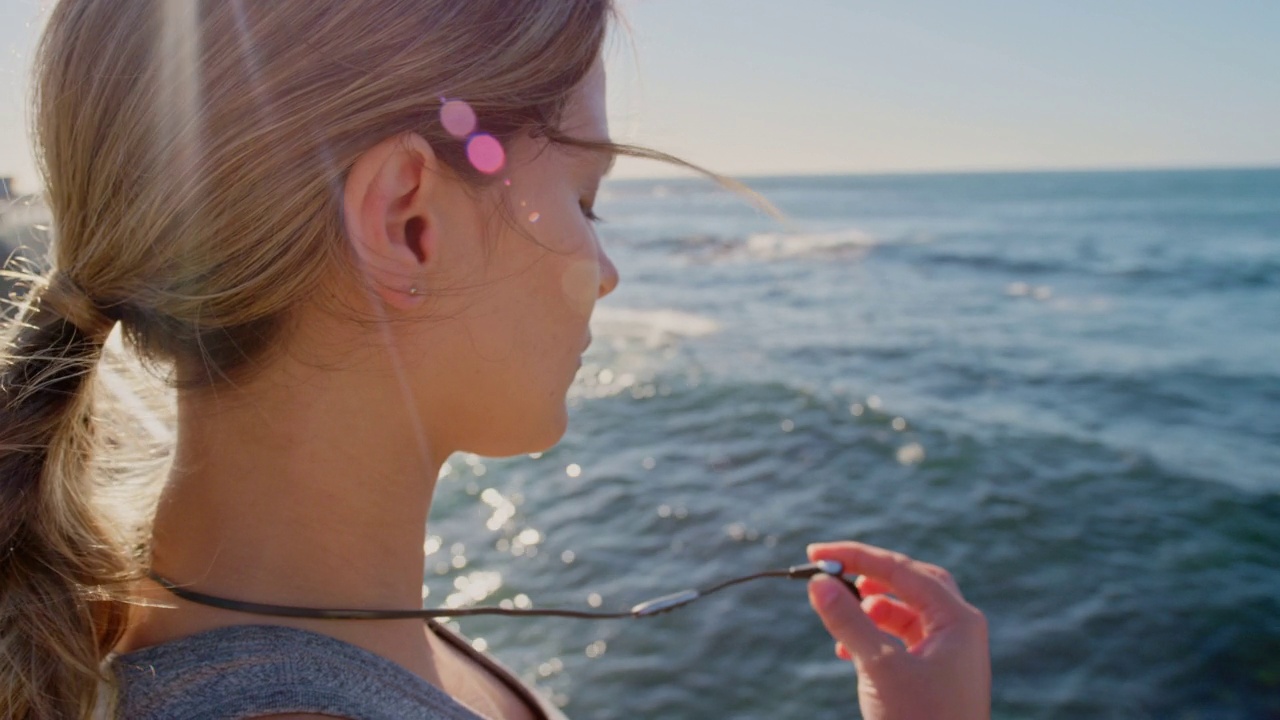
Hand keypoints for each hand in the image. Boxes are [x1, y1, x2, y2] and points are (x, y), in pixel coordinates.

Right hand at [806, 541, 990, 719]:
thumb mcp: (879, 668)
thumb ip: (848, 621)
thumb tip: (817, 583)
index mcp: (958, 620)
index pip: (902, 570)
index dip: (856, 557)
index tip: (815, 554)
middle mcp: (960, 629)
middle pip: (910, 582)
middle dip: (868, 577)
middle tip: (829, 575)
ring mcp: (951, 651)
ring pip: (906, 610)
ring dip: (870, 610)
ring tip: (840, 620)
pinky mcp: (938, 673)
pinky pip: (904, 637)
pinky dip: (875, 635)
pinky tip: (849, 651)